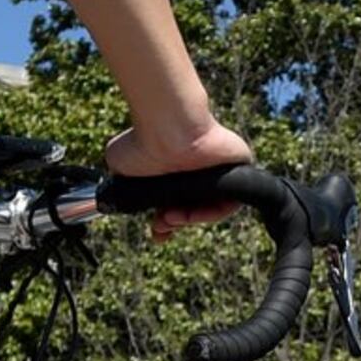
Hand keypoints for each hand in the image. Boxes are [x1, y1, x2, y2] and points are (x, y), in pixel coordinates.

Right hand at [103, 119, 257, 237]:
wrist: (165, 128)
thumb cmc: (141, 142)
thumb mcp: (121, 167)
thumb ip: (125, 183)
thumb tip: (123, 197)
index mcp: (175, 169)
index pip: (177, 202)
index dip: (166, 222)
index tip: (155, 231)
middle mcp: (197, 170)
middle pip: (194, 208)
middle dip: (175, 223)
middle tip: (161, 226)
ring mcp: (219, 169)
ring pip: (211, 207)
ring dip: (190, 219)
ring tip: (172, 219)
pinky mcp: (239, 165)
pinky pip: (231, 200)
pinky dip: (213, 212)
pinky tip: (192, 215)